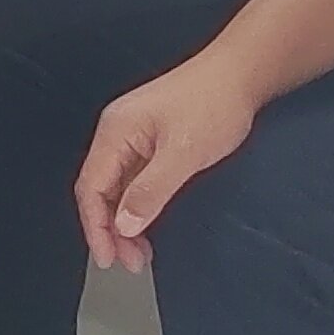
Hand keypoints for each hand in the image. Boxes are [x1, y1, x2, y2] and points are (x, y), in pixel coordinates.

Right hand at [72, 60, 259, 273]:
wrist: (242, 73)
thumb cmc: (214, 102)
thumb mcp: (184, 153)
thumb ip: (150, 191)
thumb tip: (124, 225)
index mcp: (115, 131)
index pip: (91, 188)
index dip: (95, 227)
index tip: (107, 258)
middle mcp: (117, 133)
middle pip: (100, 191)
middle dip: (110, 230)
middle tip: (129, 262)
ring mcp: (134, 137)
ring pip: (117, 189)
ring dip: (125, 222)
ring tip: (140, 252)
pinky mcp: (151, 141)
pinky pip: (134, 181)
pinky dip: (138, 207)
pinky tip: (148, 225)